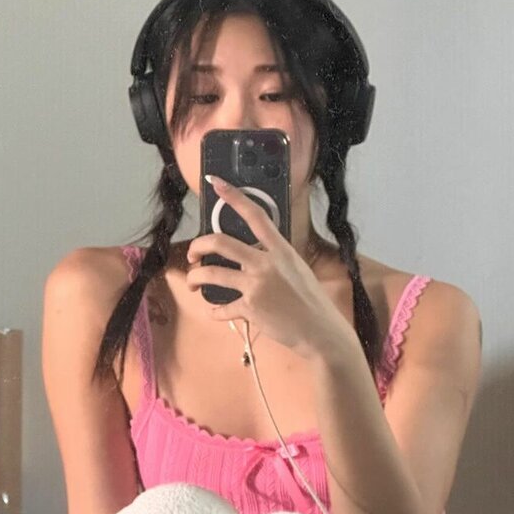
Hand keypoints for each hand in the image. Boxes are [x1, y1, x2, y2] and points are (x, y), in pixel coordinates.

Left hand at [185, 176, 351, 359]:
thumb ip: (274, 259)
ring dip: (195, 278)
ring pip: (211, 274)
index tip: (216, 182)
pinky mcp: (250, 309)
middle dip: (198, 246)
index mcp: (280, 250)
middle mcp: (266, 264)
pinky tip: (215, 312)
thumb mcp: (297, 269)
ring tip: (193, 283)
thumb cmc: (311, 301)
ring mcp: (256, 286)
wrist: (320, 331)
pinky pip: (221, 309)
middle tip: (193, 254)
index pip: (255, 215)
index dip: (233, 196)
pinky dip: (214, 312)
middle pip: (220, 243)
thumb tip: (252, 254)